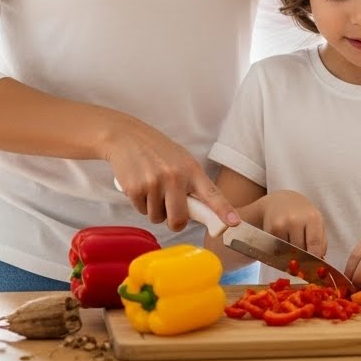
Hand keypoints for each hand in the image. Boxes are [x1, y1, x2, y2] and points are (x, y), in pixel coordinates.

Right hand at [103, 114, 238, 231]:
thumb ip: (192, 184)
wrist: (126, 137)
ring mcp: (154, 183)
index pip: (212, 194)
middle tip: (171, 214)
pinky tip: (139, 185)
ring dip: (154, 210)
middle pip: (179, 220)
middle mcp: (175, 177)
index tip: (234, 223)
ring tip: (152, 188)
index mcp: (191, 170)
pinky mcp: (135, 188)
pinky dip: (140, 204)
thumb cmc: (158, 151)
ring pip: (157, 217)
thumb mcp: (182, 161)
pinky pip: (141, 211)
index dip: (224, 210)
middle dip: (175, 223)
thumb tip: (201, 213)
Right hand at [259, 190, 327, 257]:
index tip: (315, 268)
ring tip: (293, 249)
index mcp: (312, 218)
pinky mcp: (270, 230)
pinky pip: (277, 250)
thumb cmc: (303, 214)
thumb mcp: (317, 222)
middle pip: (300, 251)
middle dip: (303, 259)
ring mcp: (282, 225)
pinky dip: (281, 252)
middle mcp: (296, 220)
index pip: (315, 244)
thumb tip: (320, 262)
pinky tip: (283, 245)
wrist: (280, 201)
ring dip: (291, 256)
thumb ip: (321, 242)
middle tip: (303, 262)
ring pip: (288, 252)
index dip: (315, 259)